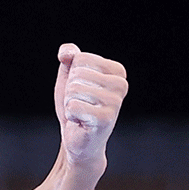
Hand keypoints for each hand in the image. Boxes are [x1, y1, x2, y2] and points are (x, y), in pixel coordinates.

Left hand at [53, 43, 127, 166]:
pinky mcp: (105, 118)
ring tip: (81, 112)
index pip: (81, 58)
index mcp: (117, 71)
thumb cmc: (76, 103)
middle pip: (77, 74)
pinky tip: (81, 121)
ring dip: (70, 102)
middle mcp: (121, 85)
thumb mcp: (69, 75)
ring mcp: (115, 102)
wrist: (77, 136)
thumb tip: (67, 53)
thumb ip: (69, 56)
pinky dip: (71, 114)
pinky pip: (73, 106)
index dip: (72, 74)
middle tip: (80, 102)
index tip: (82, 88)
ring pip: (74, 89)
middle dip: (70, 90)